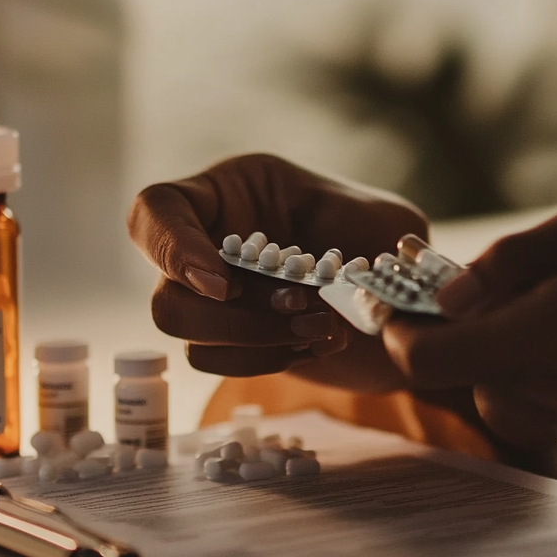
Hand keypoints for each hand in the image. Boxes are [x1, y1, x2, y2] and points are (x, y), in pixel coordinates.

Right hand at [128, 153, 426, 390]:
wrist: (399, 295)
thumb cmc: (383, 240)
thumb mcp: (376, 214)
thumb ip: (350, 233)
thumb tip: (324, 273)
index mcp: (229, 193)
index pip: (158, 211)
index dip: (173, 249)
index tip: (225, 284)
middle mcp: (206, 243)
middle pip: (167, 296)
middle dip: (233, 316)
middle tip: (298, 309)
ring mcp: (212, 297)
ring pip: (189, 337)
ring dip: (255, 341)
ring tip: (321, 329)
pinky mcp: (231, 340)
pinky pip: (220, 362)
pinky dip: (269, 360)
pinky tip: (318, 344)